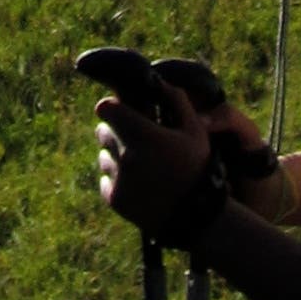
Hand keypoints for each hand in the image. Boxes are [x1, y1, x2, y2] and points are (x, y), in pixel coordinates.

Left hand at [92, 79, 216, 238]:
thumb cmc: (198, 168)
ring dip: (116, 156)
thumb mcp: (195, 130)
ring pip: (104, 156)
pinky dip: (116, 180)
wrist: (196, 217)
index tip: (122, 111)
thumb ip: (177, 100)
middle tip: (135, 139)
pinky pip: (106, 180)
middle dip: (116, 131)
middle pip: (103, 131)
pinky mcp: (115, 199)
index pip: (105, 108)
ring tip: (141, 165)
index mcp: (143, 134)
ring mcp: (119, 179)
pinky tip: (138, 184)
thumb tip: (160, 82)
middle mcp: (125, 155)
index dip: (112, 107)